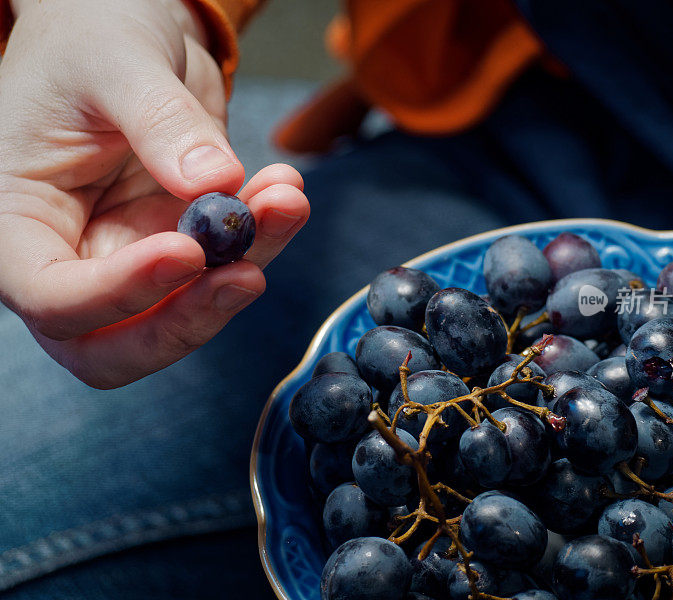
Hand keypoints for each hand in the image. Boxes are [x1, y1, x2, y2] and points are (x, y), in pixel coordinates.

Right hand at [0, 0, 309, 387]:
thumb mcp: (116, 61)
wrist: (129, 27)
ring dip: (243, 273)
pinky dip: (264, 241)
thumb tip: (213, 183)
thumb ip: (158, 121)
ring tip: (284, 199)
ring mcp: (128, 257)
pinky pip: (225, 270)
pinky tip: (285, 191)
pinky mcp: (181, 245)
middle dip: (187, 320)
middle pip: (113, 345)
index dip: (118, 293)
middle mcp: (68, 254)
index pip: (51, 297)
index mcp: (18, 219)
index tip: (186, 251)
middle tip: (248, 275)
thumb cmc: (93, 33)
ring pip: (182, 313)